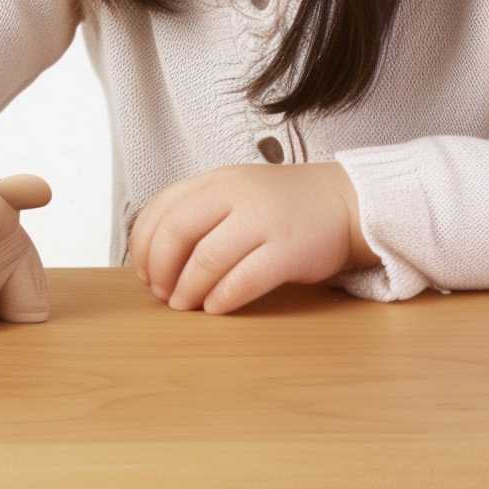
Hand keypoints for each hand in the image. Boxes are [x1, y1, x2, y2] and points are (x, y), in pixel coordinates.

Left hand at [130, 160, 377, 313]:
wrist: (345, 203)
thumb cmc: (282, 207)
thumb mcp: (236, 194)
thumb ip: (199, 213)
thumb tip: (153, 256)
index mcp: (217, 181)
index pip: (161, 209)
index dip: (143, 246)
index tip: (143, 272)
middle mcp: (236, 195)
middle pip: (177, 232)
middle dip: (160, 269)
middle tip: (161, 293)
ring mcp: (264, 220)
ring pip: (207, 258)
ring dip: (187, 289)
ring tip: (183, 305)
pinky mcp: (289, 250)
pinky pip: (245, 279)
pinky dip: (223, 297)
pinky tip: (215, 308)